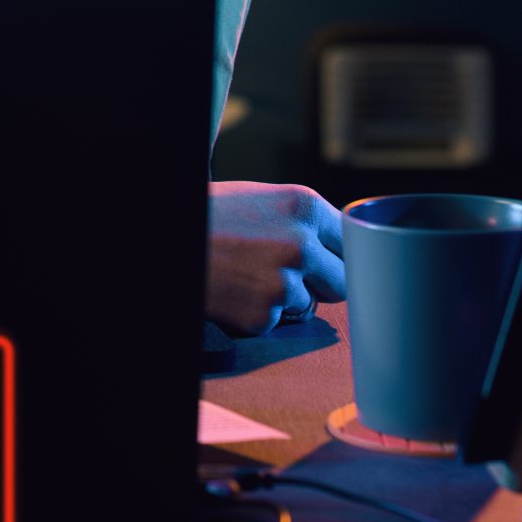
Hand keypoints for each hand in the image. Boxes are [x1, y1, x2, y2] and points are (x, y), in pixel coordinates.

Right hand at [206, 182, 345, 335]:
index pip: (352, 242)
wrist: (169, 239)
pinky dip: (258, 314)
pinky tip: (235, 291)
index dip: (338, 255)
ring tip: (247, 276)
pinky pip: (277, 321)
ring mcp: (283, 282)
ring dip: (285, 299)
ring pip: (308, 304)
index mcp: (305, 206)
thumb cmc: (213, 216)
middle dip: (319, 283)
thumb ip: (306, 221)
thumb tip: (343, 249)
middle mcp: (301, 243)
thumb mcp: (265, 201)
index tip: (330, 262)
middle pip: (342, 281)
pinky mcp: (264, 314)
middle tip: (285, 273)